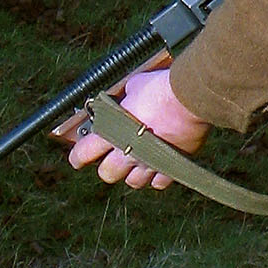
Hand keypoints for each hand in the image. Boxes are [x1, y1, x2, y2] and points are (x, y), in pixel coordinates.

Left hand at [65, 59, 208, 190]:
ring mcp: (150, 161)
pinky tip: (159, 167)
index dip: (77, 157)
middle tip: (112, 157)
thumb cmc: (161, 89)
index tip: (77, 158)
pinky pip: (160, 182)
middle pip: (107, 173)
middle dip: (107, 166)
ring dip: (133, 173)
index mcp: (112, 132)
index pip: (84, 153)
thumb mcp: (134, 86)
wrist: (190, 98)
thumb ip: (125, 96)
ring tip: (137, 163)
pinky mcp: (172, 165)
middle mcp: (128, 152)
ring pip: (134, 182)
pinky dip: (157, 177)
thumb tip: (126, 95)